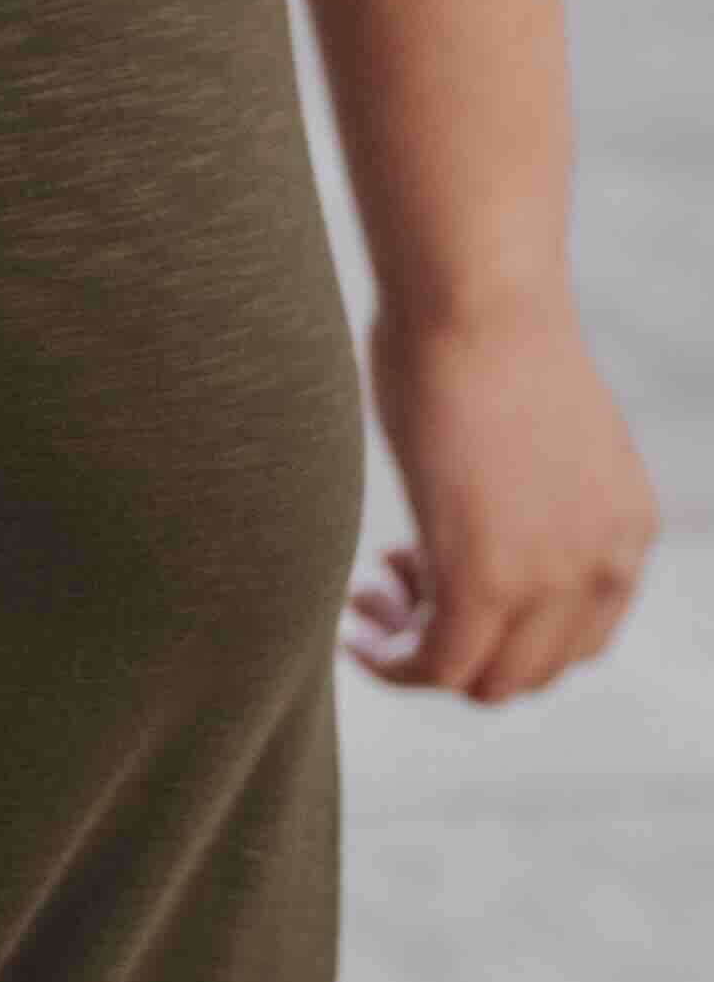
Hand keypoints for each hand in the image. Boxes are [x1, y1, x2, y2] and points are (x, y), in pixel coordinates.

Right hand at [352, 286, 659, 700]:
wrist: (474, 300)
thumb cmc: (477, 333)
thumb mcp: (531, 438)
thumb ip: (526, 498)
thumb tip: (469, 516)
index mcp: (626, 533)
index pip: (574, 641)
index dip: (496, 628)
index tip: (428, 573)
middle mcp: (607, 566)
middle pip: (531, 672)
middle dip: (455, 645)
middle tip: (387, 581)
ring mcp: (553, 576)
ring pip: (487, 681)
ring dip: (420, 654)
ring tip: (367, 592)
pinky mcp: (487, 576)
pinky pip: (439, 664)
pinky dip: (392, 663)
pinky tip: (355, 629)